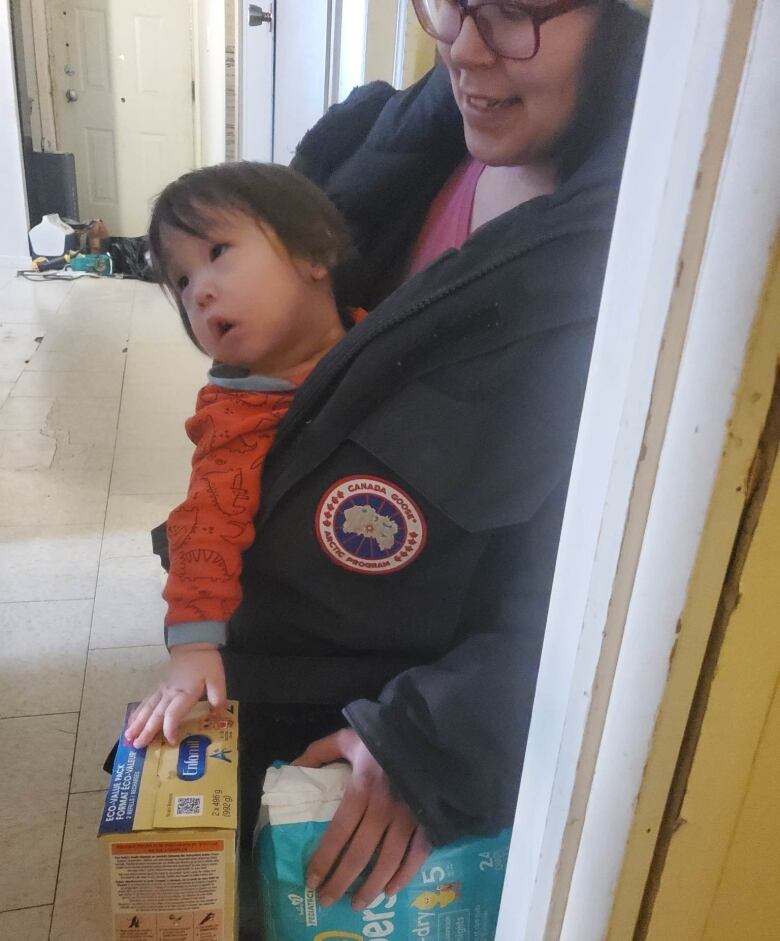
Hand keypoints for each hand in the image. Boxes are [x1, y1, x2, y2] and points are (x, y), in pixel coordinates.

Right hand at [124, 644, 225, 747]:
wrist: (193, 644)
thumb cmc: (205, 662)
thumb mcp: (217, 679)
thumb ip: (218, 698)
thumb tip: (219, 717)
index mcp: (184, 693)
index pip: (173, 713)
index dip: (170, 728)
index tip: (171, 742)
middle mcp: (170, 693)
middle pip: (156, 714)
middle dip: (146, 731)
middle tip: (137, 746)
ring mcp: (162, 690)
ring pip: (148, 709)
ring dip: (137, 723)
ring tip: (128, 737)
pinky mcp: (160, 687)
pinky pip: (147, 701)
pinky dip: (138, 712)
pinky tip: (131, 721)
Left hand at [292, 728, 430, 909]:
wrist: (425, 731)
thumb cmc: (382, 735)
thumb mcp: (347, 738)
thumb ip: (319, 752)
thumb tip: (291, 768)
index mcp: (362, 787)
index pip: (338, 833)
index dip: (323, 860)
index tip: (311, 880)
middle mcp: (384, 807)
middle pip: (359, 854)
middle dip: (341, 882)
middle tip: (326, 901)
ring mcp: (409, 816)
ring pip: (388, 862)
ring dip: (371, 888)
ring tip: (357, 904)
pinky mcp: (427, 820)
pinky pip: (417, 855)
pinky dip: (404, 876)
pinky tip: (390, 891)